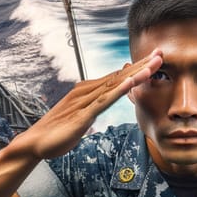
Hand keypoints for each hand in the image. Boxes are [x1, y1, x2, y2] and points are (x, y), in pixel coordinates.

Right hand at [22, 49, 162, 159]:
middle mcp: (87, 90)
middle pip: (120, 75)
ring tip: (154, 64)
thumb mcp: (83, 115)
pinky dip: (120, 90)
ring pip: (115, 84)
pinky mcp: (83, 114)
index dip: (137, 67)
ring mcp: (85, 101)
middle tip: (161, 54)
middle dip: (141, 64)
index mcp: (89, 90)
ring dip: (136, 74)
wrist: (35, 142)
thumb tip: (104, 102)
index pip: (117, 76)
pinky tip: (132, 82)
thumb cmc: (59, 129)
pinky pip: (105, 99)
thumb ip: (94, 107)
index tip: (155, 59)